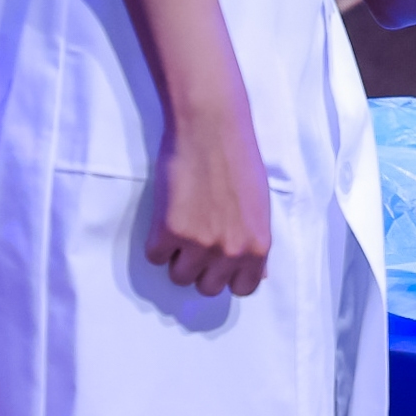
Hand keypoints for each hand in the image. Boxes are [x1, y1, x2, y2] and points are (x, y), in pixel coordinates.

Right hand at [148, 105, 273, 296]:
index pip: (244, 288)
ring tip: (183, 220)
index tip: (221, 259)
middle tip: (198, 234)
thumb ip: (256, 241)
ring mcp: (200, 245)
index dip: (229, 274)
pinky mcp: (170, 233)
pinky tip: (168, 212)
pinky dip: (156, 240)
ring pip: (179, 276)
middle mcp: (232, 252)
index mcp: (258, 246)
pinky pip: (155, 256)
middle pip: (208, 288)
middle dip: (201, 266)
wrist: (211, 126)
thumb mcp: (259, 205)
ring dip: (177, 255)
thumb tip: (259, 275)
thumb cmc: (238, 159)